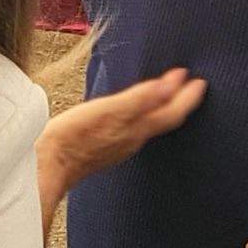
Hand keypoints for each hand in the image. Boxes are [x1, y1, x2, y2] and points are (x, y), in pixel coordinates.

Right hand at [39, 67, 204, 210]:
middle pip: (166, 120)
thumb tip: (172, 86)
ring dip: (163, 109)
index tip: (200, 81)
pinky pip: (135, 130)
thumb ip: (141, 98)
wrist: (48, 166)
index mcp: (137, 129)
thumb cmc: (75, 136)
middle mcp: (133, 140)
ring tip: (169, 96)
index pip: (172, 112)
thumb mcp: (109, 110)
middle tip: (192, 87)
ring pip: (151, 126)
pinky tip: (136, 114)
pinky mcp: (106, 148)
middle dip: (180, 102)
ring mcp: (119, 146)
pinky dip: (144, 116)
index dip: (187, 97)